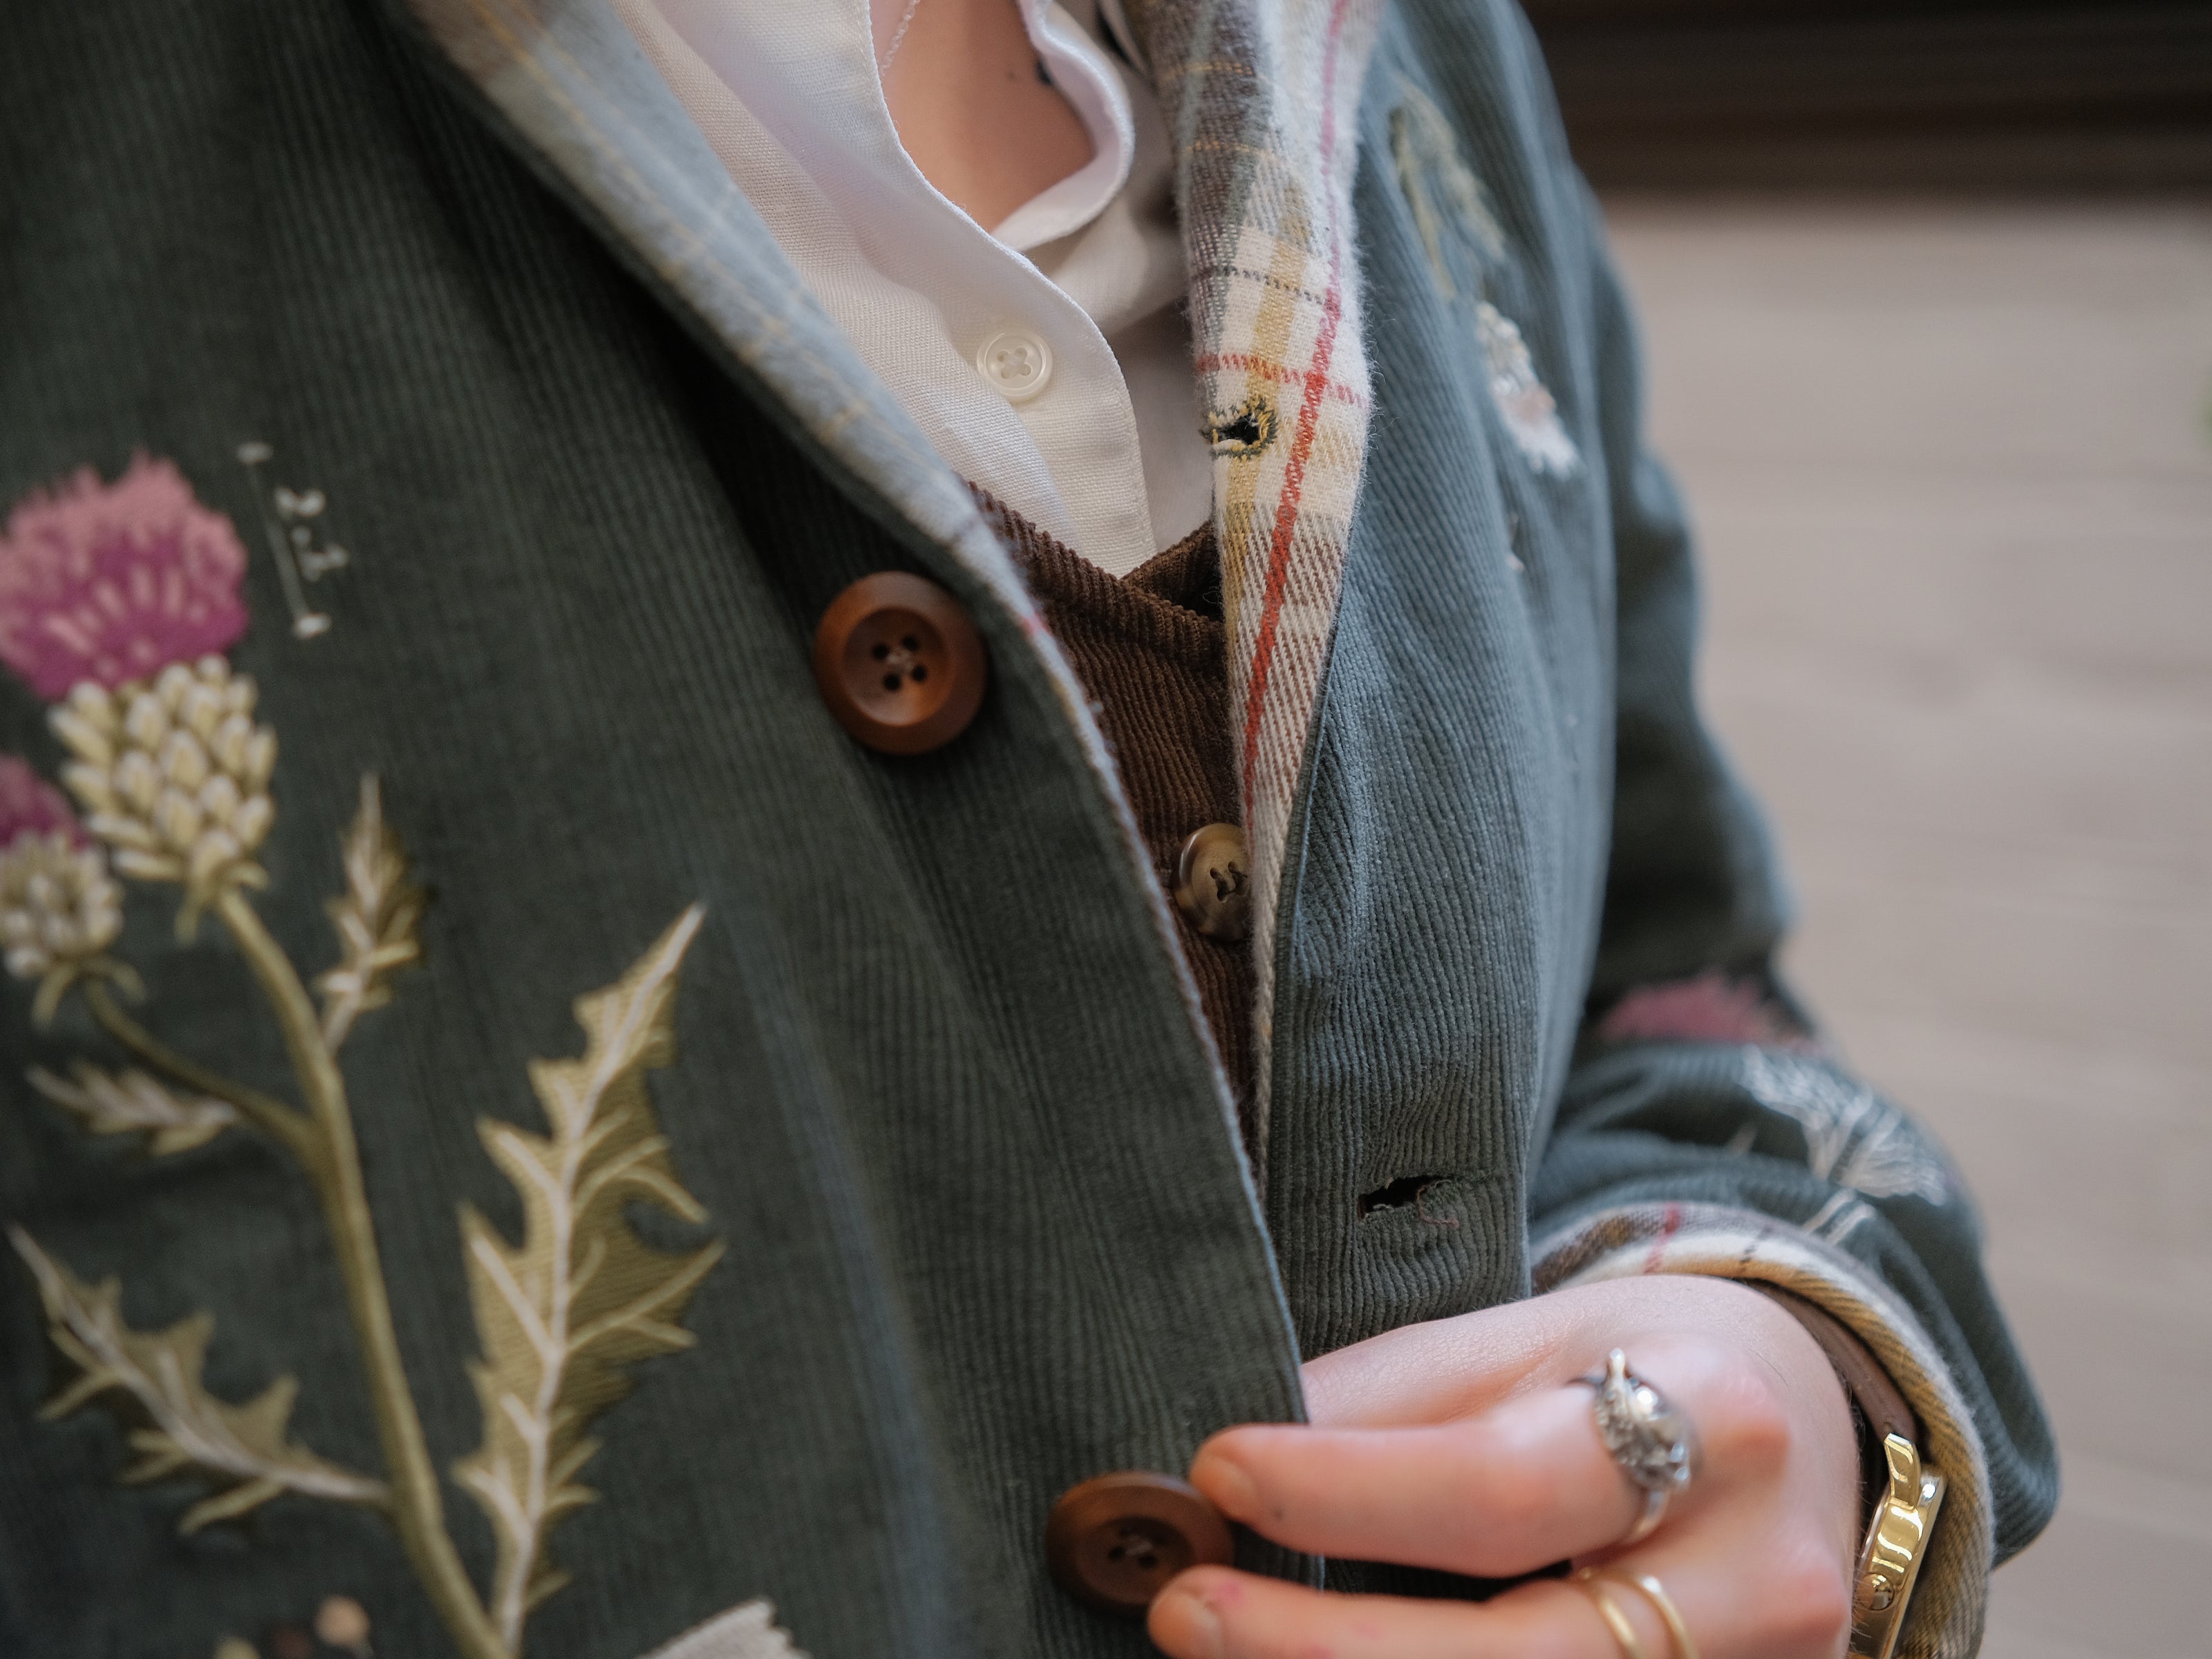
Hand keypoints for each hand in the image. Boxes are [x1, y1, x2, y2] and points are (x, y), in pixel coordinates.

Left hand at [1147, 1275, 1862, 1658]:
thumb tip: (1221, 1475)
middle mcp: (1764, 1579)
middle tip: (1185, 1606)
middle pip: (1523, 1655)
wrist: (1801, 1429)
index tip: (1214, 1473)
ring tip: (1230, 1652)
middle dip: (1326, 1648)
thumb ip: (1387, 1401)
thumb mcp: (1527, 1337)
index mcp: (1718, 1423)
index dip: (1346, 1492)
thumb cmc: (1637, 1368)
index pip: (1503, 1486)